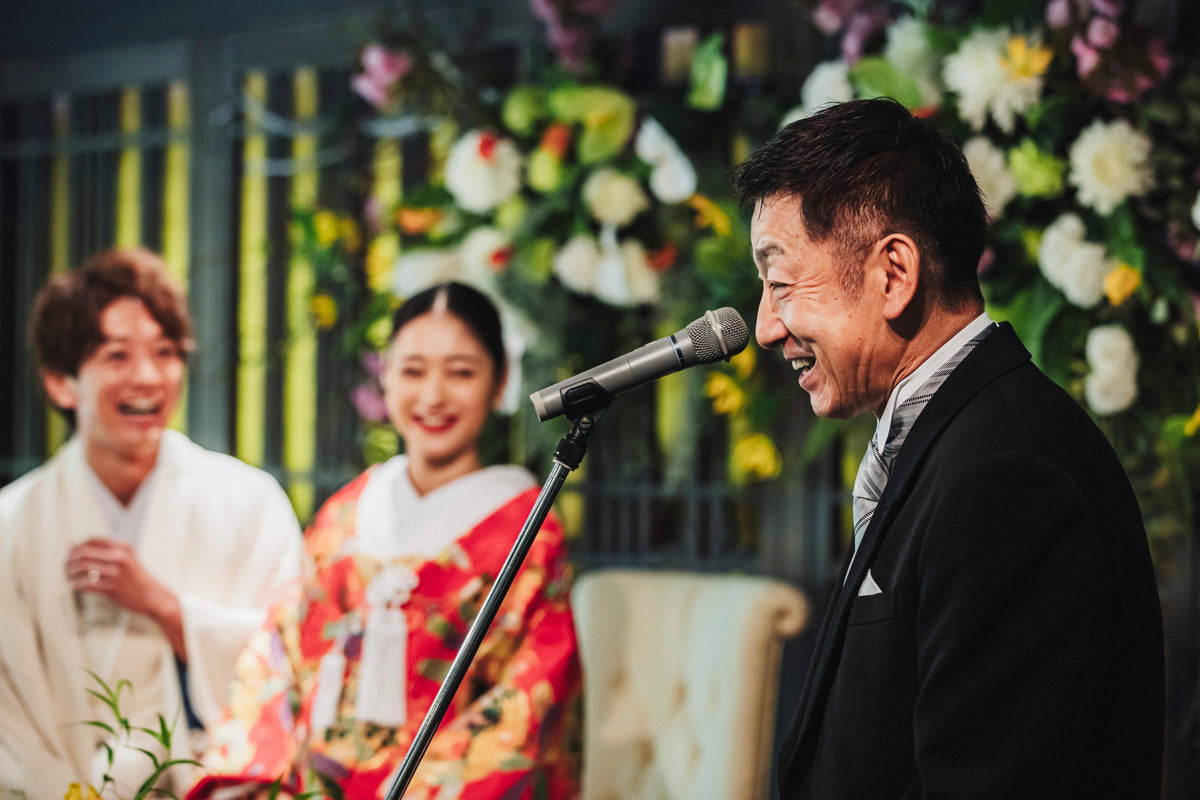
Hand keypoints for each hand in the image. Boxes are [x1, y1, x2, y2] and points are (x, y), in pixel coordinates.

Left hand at [65, 537, 185, 656]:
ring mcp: (116, 573)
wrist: (153, 596)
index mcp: (123, 547)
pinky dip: (76, 585)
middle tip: (66, 567)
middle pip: (84, 552)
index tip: (72, 554)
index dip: (78, 546)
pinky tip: (75, 586)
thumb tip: (83, 551)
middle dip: (70, 559)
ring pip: (82, 567)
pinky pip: (86, 584)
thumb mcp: (129, 559)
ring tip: (69, 577)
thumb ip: (111, 553)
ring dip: (70, 572)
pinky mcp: (112, 588)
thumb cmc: (139, 579)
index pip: (92, 540)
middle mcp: (119, 557)